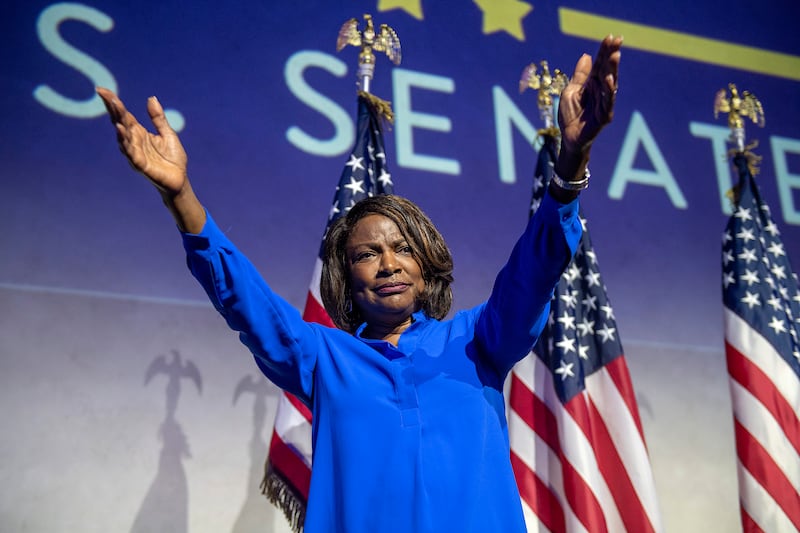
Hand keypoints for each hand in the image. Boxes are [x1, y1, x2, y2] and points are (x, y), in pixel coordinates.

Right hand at [96, 87, 187, 196]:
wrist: (180, 179)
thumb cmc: (172, 158)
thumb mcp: (168, 133)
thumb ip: (158, 118)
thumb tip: (151, 98)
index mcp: (139, 133)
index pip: (123, 115)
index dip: (113, 103)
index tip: (102, 90)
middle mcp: (134, 141)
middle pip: (120, 122)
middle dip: (113, 109)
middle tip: (106, 95)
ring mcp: (135, 153)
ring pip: (123, 137)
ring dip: (118, 124)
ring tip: (115, 110)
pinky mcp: (141, 165)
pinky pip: (131, 153)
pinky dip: (125, 142)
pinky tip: (121, 131)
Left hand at [556, 35, 622, 180]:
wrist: (568, 138)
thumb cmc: (570, 116)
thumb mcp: (571, 91)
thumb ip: (580, 76)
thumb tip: (587, 56)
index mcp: (592, 85)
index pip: (600, 65)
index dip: (604, 51)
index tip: (610, 37)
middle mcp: (601, 92)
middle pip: (607, 71)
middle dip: (612, 56)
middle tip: (617, 40)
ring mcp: (604, 104)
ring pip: (610, 84)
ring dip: (613, 70)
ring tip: (615, 55)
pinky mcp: (604, 116)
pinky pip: (607, 102)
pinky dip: (608, 91)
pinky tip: (609, 80)